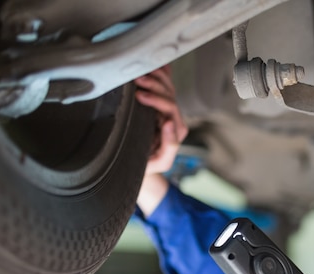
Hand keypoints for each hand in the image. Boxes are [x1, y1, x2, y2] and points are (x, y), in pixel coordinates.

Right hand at [134, 66, 188, 215]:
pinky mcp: (159, 107)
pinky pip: (163, 86)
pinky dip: (161, 73)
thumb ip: (169, 146)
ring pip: (167, 87)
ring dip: (156, 76)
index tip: (139, 96)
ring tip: (140, 70)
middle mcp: (174, 118)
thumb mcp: (159, 162)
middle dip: (155, 84)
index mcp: (175, 130)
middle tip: (137, 79)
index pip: (170, 108)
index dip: (157, 99)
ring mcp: (167, 111)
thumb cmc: (148, 167)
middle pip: (170, 94)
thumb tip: (170, 123)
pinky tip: (156, 63)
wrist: (143, 170)